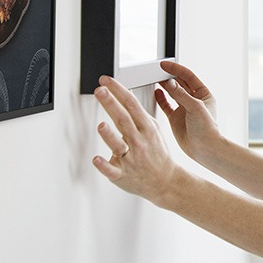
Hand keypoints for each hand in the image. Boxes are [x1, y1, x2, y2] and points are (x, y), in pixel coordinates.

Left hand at [92, 76, 181, 205]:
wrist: (165, 181)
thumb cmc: (157, 153)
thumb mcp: (153, 129)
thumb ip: (139, 113)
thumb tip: (125, 94)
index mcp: (146, 128)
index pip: (131, 104)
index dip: (118, 90)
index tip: (106, 81)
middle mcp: (138, 142)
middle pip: (123, 120)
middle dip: (111, 104)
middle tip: (100, 91)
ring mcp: (131, 159)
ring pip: (118, 146)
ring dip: (110, 136)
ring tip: (101, 125)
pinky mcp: (122, 175)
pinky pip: (112, 170)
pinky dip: (104, 165)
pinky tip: (96, 159)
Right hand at [155, 60, 222, 165]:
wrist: (205, 150)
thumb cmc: (207, 130)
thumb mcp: (195, 107)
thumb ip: (181, 95)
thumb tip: (169, 83)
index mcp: (204, 94)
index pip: (188, 76)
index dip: (177, 69)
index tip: (165, 65)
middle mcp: (194, 100)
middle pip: (180, 83)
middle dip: (169, 76)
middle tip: (158, 71)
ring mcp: (184, 109)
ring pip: (172, 93)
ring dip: (164, 86)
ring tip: (155, 79)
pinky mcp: (176, 118)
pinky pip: (166, 105)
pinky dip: (161, 98)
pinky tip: (156, 92)